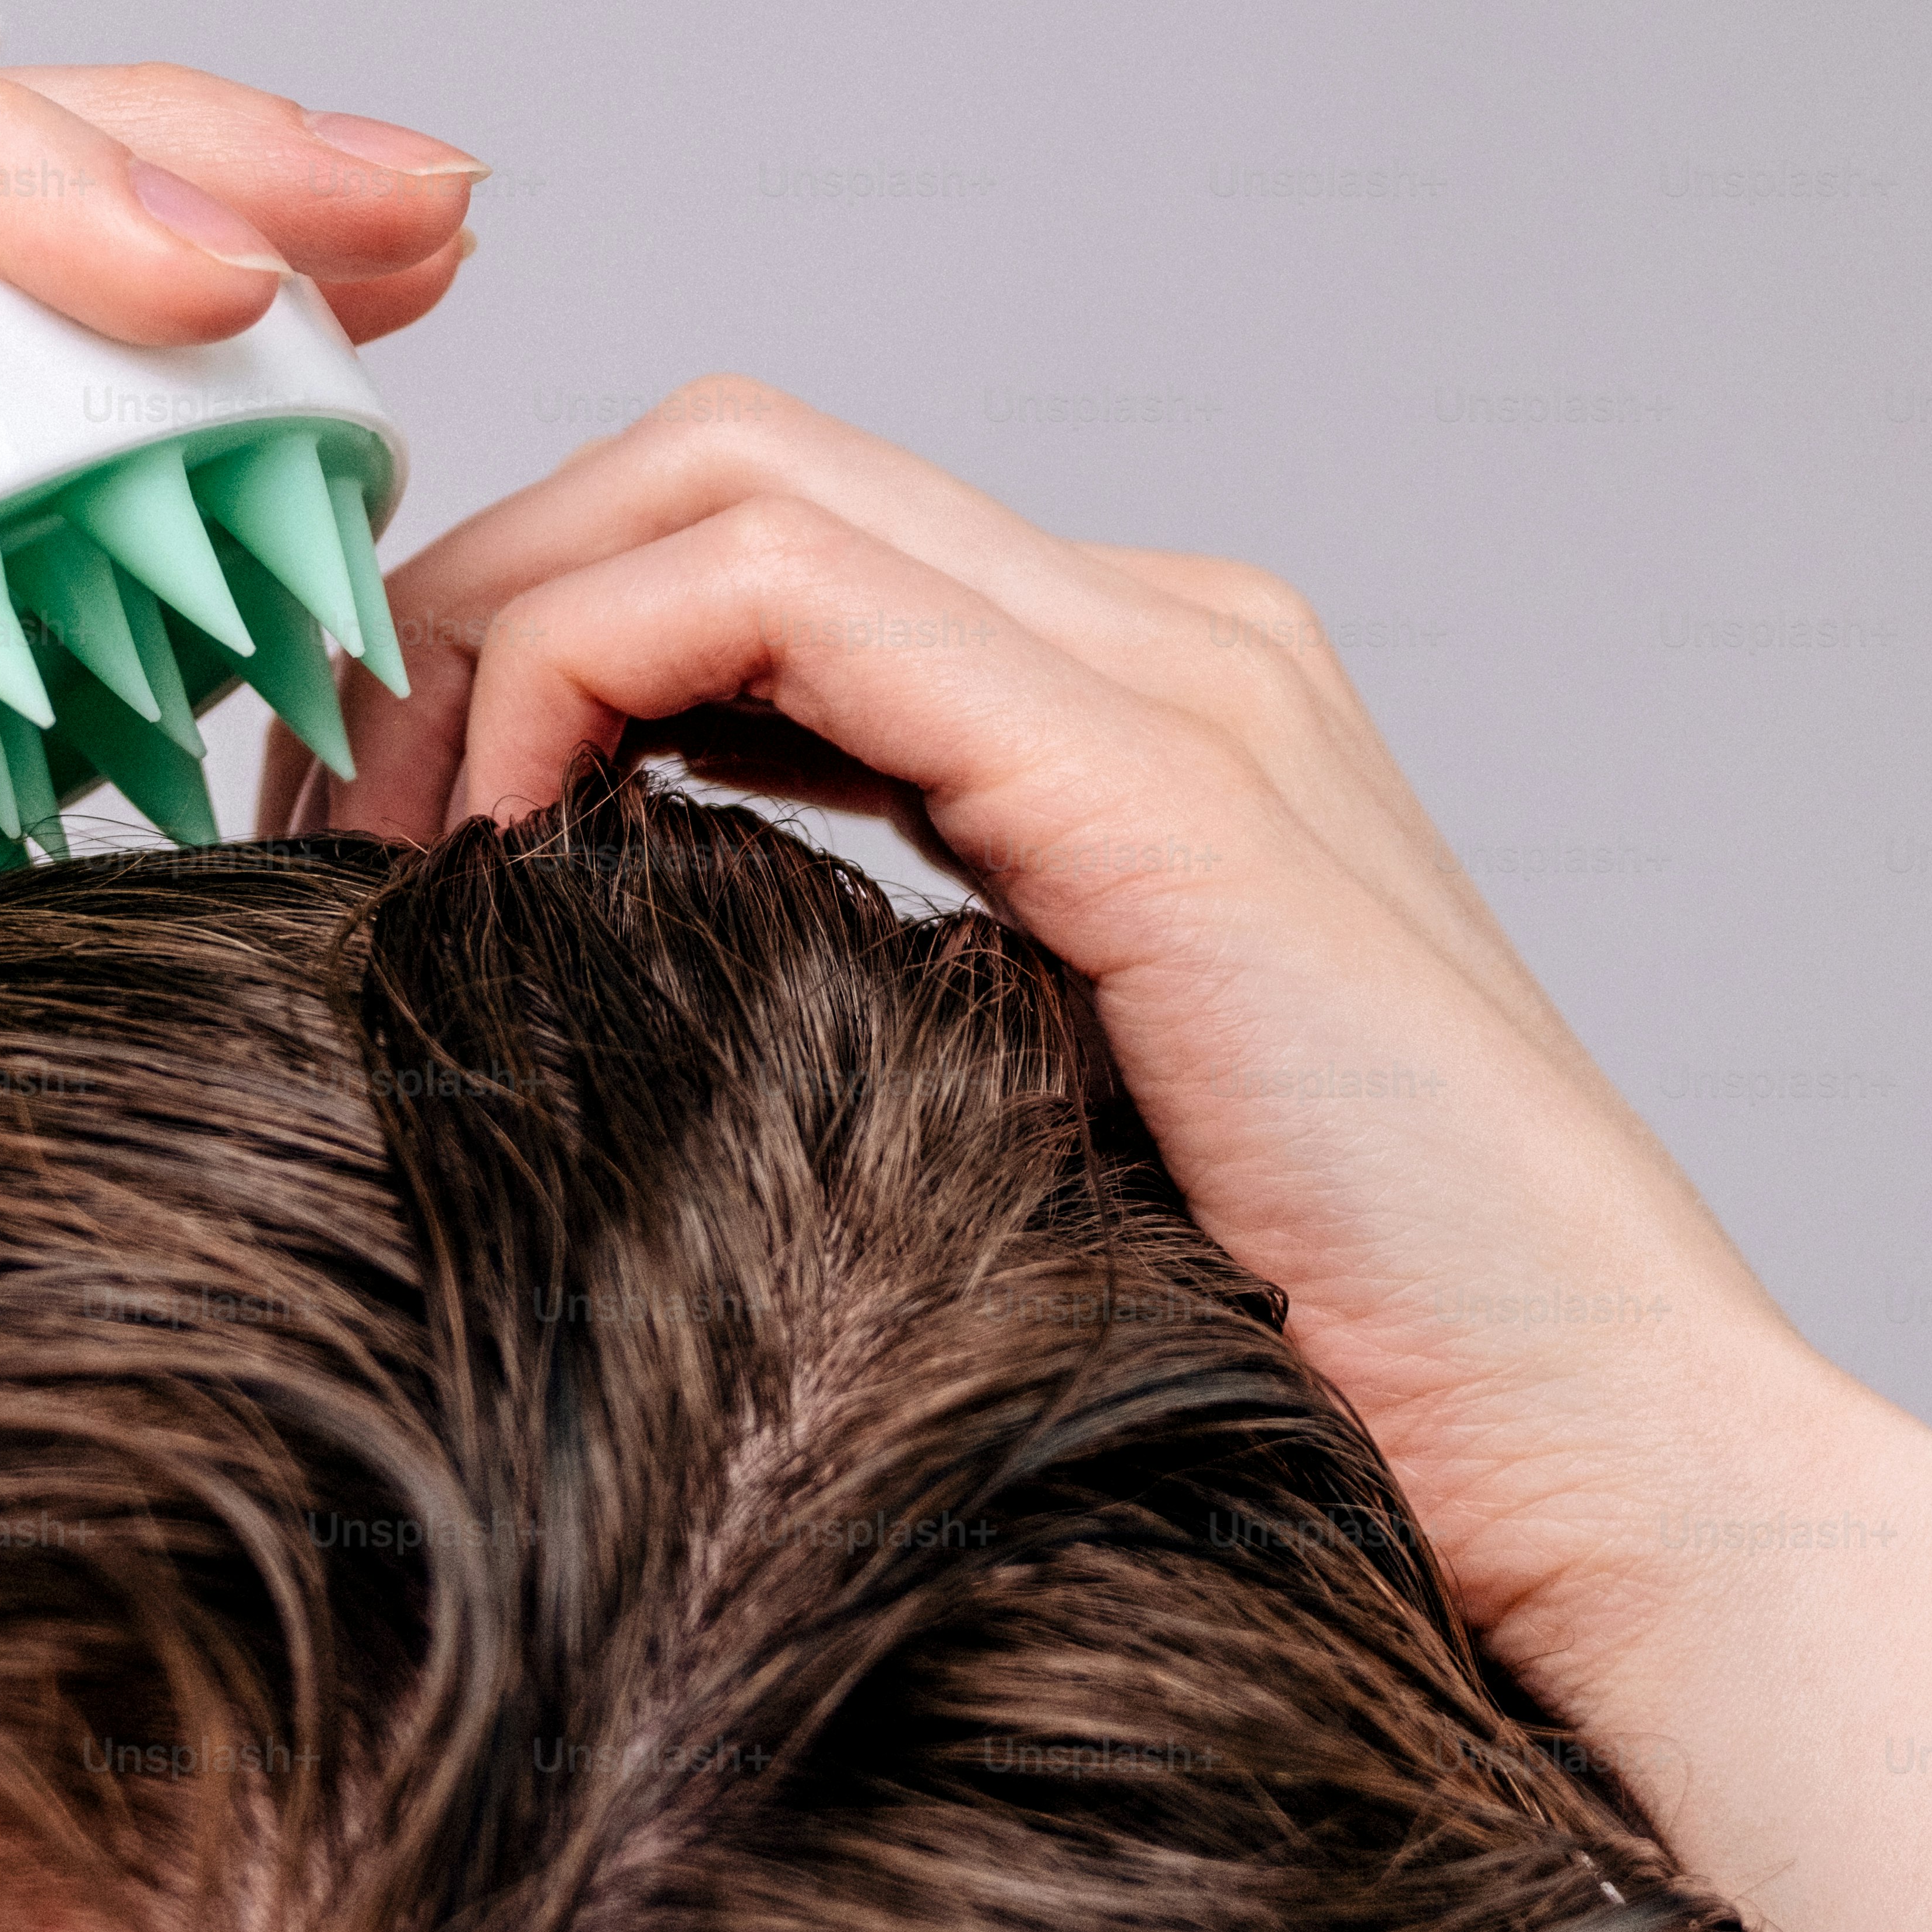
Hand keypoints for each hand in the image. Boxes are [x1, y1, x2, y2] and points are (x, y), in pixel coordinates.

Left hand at [263, 375, 1873, 1705]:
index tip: (379, 825)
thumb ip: (864, 974)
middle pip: (709, 462)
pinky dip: (585, 677)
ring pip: (723, 482)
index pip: (750, 537)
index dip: (523, 629)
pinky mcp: (1160, 780)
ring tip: (384, 837)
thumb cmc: (1304, 1350)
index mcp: (1129, 699)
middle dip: (472, 598)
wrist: (1605, 1469)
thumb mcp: (1013, 1102)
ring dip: (494, 628)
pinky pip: (780, 599)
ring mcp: (1177, 678)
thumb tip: (595, 967)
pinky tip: (510, 850)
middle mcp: (1161, 634)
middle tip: (326, 810)